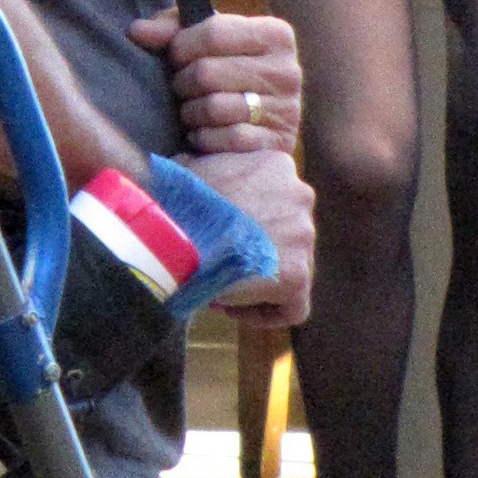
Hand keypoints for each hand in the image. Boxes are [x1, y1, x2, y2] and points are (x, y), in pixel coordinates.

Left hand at [128, 9, 301, 154]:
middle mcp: (287, 70)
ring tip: (194, 111)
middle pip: (207, 71)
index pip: (213, 31)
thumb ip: (171, 30)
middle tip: (184, 89)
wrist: (254, 127)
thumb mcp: (204, 43)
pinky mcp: (275, 144)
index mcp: (276, 34)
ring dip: (192, 113)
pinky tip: (205, 134)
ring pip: (214, 107)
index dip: (182, 46)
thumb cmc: (223, 75)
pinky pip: (225, 138)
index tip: (176, 56)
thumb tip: (137, 31)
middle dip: (183, 83)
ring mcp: (286, 109)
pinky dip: (205, 138)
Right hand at [186, 144, 314, 328]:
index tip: (220, 236)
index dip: (248, 221)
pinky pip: (292, 307)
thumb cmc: (174, 198)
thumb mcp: (191, 166)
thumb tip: (196, 179)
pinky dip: (263, 312)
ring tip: (220, 285)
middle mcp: (301, 196)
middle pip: (288, 231)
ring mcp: (304, 236)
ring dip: (258, 278)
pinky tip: (230, 308)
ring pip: (291, 266)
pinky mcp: (298, 275)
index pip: (276, 197)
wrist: (173, 232)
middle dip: (257, 249)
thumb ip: (208, 169)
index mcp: (278, 165)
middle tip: (221, 262)